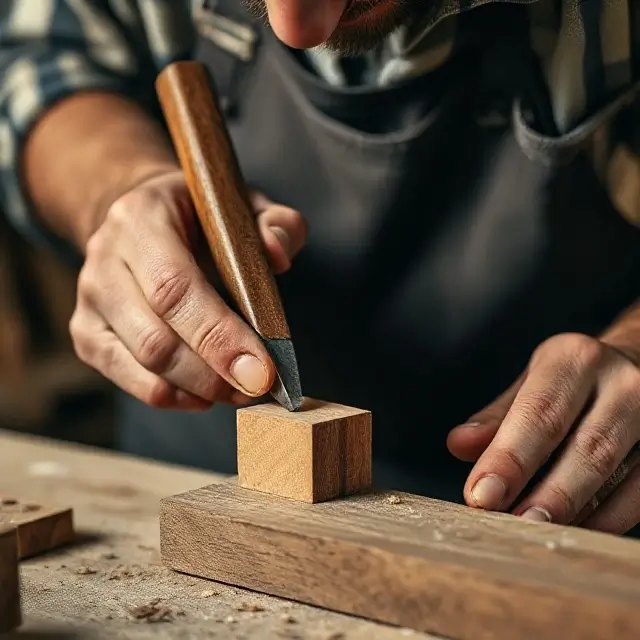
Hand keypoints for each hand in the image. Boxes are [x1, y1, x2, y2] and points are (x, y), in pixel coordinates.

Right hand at [70, 170, 306, 409]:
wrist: (142, 222)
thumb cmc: (202, 219)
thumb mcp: (245, 206)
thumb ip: (276, 223)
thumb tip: (278, 255)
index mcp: (141, 219)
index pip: (174, 288)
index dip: (219, 335)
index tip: (262, 370)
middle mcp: (104, 260)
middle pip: (155, 338)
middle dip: (213, 373)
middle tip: (259, 388)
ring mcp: (90, 300)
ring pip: (142, 364)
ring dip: (198, 389)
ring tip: (240, 390)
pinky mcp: (86, 333)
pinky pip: (128, 379)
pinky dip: (172, 396)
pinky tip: (206, 394)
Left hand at [447, 333, 639, 533]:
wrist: (637, 364)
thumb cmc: (571, 381)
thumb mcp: (532, 384)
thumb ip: (497, 417)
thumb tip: (458, 445)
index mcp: (576, 359)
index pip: (539, 413)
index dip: (509, 458)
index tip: (480, 496)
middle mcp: (624, 382)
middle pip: (588, 447)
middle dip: (550, 494)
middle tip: (514, 527)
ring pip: (621, 475)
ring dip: (579, 512)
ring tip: (541, 538)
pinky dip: (608, 518)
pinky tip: (576, 533)